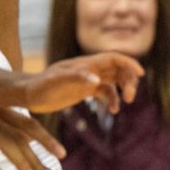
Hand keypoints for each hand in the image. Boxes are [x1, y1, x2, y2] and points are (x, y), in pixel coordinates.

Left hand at [22, 51, 140, 112]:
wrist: (28, 95)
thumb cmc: (40, 86)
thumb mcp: (56, 82)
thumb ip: (77, 78)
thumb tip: (98, 80)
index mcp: (85, 64)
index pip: (113, 58)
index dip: (129, 63)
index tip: (140, 73)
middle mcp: (89, 70)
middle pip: (118, 69)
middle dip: (128, 81)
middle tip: (130, 97)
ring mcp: (88, 80)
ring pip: (114, 81)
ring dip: (123, 91)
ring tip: (124, 104)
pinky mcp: (85, 90)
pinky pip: (106, 92)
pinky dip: (113, 100)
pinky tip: (113, 111)